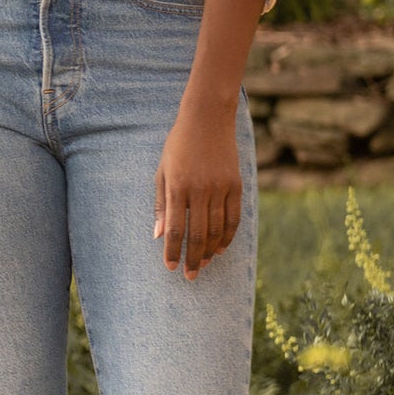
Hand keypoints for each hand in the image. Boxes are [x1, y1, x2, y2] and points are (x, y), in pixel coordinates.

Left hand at [154, 99, 241, 278]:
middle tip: (190, 276)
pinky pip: (233, 218)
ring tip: (204, 264)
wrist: (207, 119)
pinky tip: (220, 248)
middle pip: (197, 234)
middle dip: (192, 258)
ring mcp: (220, 188)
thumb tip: (157, 235)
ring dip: (210, 251)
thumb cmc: (178, 145)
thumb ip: (160, 204)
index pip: (174, 228)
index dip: (172, 251)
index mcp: (177, 187)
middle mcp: (199, 190)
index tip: (170, 267)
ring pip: (216, 229)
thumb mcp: (162, 171)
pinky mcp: (236, 185)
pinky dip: (228, 236)